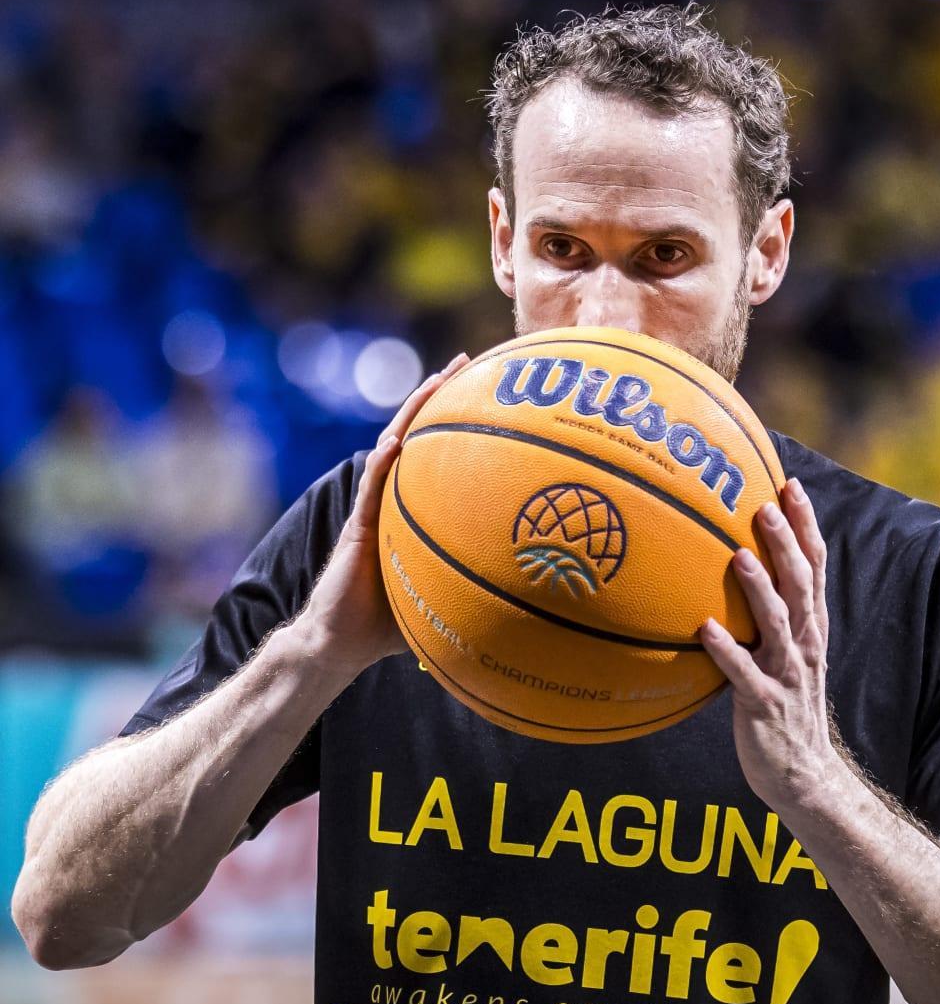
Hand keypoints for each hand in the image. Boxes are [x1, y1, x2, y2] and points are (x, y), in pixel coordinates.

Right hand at [294, 352, 471, 680]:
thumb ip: (479, 589)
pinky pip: (370, 489)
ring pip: (393, 448)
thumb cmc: (389, 624)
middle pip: (418, 434)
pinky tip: (395, 442)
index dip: (458, 420)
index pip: (437, 453)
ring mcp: (374, 509)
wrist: (340, 642)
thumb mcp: (443, 599)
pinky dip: (382, 463)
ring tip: (435, 381)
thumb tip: (536, 601)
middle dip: (440, 395)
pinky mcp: (358, 528)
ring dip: (412, 413)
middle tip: (468, 361)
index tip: (488, 387)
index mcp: (411, 508)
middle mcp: (392, 499)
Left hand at [699, 476, 843, 814]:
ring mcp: (787, 674)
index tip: (789, 484)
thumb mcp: (784, 652)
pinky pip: (743, 674)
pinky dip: (727, 651)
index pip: (814, 566)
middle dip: (785, 542)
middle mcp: (805, 644)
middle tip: (763, 505)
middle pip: (800, 583)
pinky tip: (705, 630)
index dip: (805, 525)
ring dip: (759, 588)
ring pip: (779, 623)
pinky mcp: (765, 705)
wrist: (803, 774)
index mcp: (810, 626)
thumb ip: (768, 612)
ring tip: (739, 556)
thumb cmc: (783, 703)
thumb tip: (731, 565)